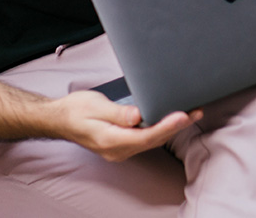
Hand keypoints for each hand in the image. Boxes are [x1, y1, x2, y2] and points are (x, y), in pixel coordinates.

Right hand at [52, 89, 201, 161]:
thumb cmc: (75, 110)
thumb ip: (117, 112)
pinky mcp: (123, 144)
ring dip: (172, 128)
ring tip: (191, 113)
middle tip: (196, 111)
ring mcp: (120, 149)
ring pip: (151, 140)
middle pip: (153, 139)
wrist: (59, 119)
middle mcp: (117, 150)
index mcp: (110, 140)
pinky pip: (146, 139)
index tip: (182, 115)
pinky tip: (172, 119)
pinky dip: (161, 129)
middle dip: (176, 126)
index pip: (145, 136)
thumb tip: (137, 115)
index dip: (166, 126)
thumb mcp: (94, 106)